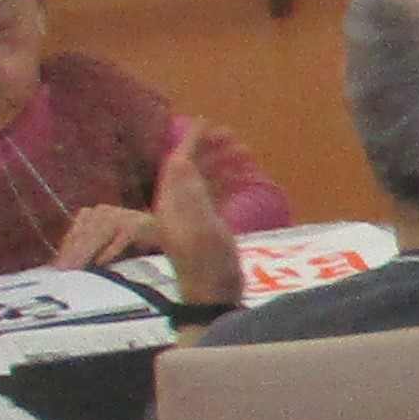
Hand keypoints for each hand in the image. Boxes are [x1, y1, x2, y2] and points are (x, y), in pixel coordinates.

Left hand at [52, 204, 165, 267]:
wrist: (169, 230)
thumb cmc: (136, 240)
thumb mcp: (109, 243)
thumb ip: (93, 249)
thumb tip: (70, 265)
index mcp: (95, 213)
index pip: (76, 233)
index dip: (66, 249)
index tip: (56, 267)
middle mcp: (105, 211)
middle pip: (85, 235)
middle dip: (72, 254)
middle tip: (62, 271)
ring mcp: (121, 216)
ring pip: (99, 236)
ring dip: (86, 254)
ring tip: (76, 269)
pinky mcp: (136, 225)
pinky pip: (120, 240)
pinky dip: (110, 251)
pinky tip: (100, 263)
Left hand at [152, 118, 242, 309]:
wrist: (214, 297)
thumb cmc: (208, 265)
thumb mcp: (199, 228)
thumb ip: (190, 193)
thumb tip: (181, 159)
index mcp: (172, 203)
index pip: (178, 163)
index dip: (191, 141)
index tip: (206, 122)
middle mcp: (180, 206)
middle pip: (192, 168)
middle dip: (211, 149)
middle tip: (234, 137)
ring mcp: (195, 216)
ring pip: (206, 179)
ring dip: (223, 163)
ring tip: (245, 153)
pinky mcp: (210, 226)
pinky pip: (217, 195)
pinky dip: (231, 182)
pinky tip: (246, 178)